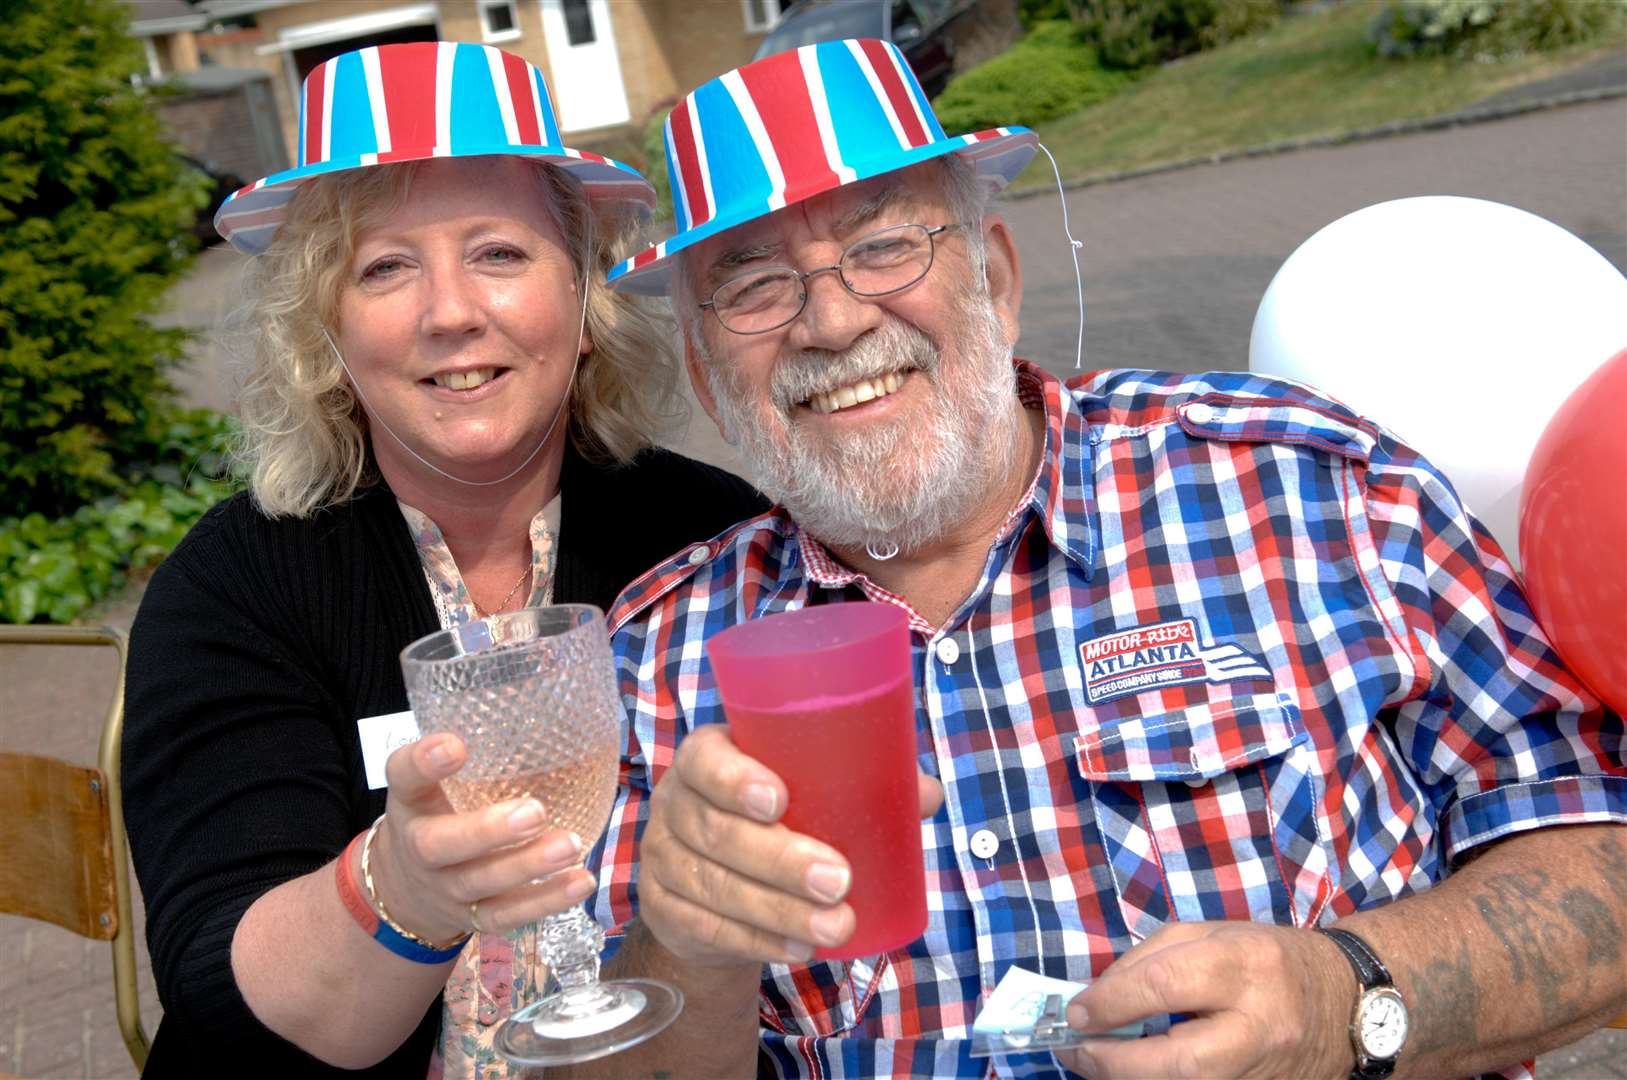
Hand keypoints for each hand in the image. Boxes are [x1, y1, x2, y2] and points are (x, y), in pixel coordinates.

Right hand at [368, 733, 595, 942]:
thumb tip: (544, 704)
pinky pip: (507, 915)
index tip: (455, 746)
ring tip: (570, 845)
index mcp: (410, 802)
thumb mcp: (436, 781)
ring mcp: (447, 888)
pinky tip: (581, 882)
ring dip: (529, 867)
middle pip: (443, 845)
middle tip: (535, 811)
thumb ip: (476, 751)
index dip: (425, 762)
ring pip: (482, 883)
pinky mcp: (474, 917)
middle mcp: (421, 848)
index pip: (404, 776)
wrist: (406, 889)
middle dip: (489, 831)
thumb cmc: (437, 813)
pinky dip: (546, 902)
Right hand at [637, 724, 942, 970]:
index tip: (781, 800)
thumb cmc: (770, 817)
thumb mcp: (804, 789)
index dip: (735, 780)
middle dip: (781, 860)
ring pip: (715, 887)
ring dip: (778, 910)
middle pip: (717, 832)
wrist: (712, 879)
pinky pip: (708, 928)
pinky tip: (798, 947)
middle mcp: (675, 803)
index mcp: (706, 757)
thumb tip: (926, 793)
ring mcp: (662, 857)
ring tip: (835, 926)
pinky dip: (757, 941)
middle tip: (839, 880)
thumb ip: (861, 782)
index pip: (706, 760)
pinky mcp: (662, 908)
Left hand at [1056, 921, 1357, 1079]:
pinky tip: (1134, 1074)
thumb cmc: (1269, 958)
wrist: (1348, 1003)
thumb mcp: (1213, 933)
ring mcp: (1267, 1072)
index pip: (1165, 986)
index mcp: (1246, 964)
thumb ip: (1152, 958)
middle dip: (1115, 1062)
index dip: (1110, 1003)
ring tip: (1095, 1065)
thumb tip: (1099, 996)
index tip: (1074, 1012)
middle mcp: (1261, 1025)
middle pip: (1178, 1062)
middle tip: (1075, 1051)